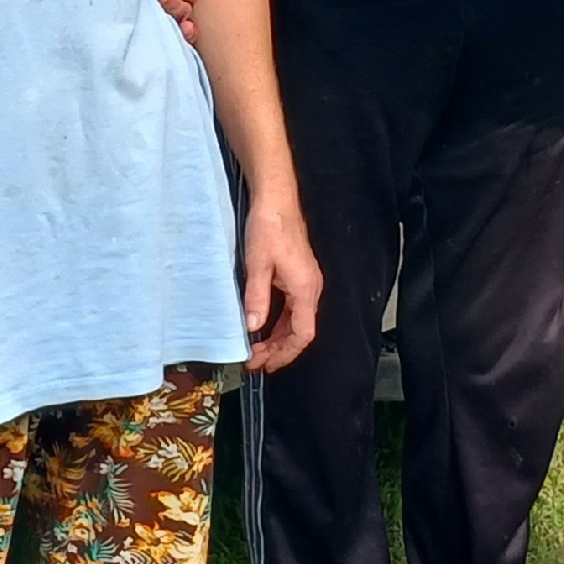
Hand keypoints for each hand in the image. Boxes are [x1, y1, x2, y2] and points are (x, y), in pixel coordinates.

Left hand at [240, 196, 320, 371]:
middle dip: (278, 349)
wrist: (276, 199)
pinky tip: (263, 324)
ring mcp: (305, 281)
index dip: (284, 354)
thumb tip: (253, 326)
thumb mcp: (257, 264)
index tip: (264, 364)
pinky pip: (292, 307)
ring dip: (277, 337)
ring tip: (257, 349)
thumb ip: (256, 298)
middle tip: (254, 361)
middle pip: (300, 330)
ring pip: (296, 320)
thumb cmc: (270, 226)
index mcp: (304, 289)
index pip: (302, 334)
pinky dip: (279, 321)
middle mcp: (310, 288)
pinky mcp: (298, 274)